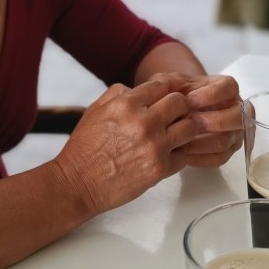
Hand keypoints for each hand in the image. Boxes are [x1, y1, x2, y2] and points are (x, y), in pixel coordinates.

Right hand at [52, 78, 197, 214]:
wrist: (78, 183)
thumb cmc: (84, 148)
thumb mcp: (95, 110)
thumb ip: (118, 94)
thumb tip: (139, 90)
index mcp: (126, 104)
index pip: (162, 85)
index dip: (164, 91)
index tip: (163, 98)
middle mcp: (143, 122)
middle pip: (181, 103)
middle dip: (178, 107)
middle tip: (172, 116)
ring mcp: (154, 146)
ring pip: (190, 127)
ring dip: (182, 129)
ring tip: (171, 135)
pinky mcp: (160, 168)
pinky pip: (184, 155)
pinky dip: (177, 154)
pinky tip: (165, 154)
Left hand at [148, 72, 243, 167]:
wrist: (177, 111)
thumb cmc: (178, 94)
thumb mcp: (173, 83)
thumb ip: (171, 82)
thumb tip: (169, 92)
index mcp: (226, 89)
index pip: (229, 88)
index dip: (211, 94)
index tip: (189, 100)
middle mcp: (235, 110)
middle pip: (237, 117)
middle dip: (214, 121)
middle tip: (190, 122)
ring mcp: (234, 133)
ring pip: (225, 141)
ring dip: (200, 142)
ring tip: (179, 139)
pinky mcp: (226, 152)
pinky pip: (217, 158)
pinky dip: (198, 157)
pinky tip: (180, 152)